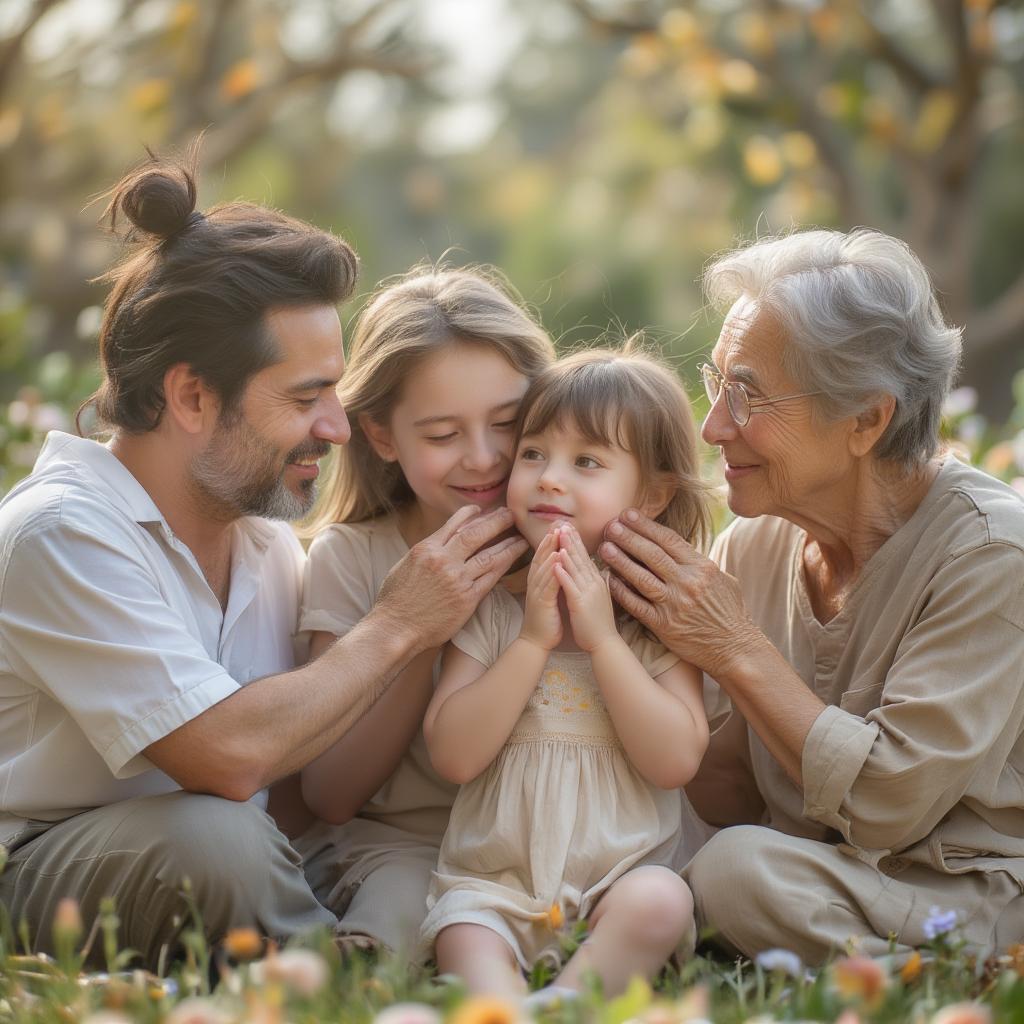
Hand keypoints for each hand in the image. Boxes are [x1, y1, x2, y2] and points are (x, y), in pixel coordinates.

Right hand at [374, 505, 528, 653]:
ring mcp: (457, 579)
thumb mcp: (403, 566)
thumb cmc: (395, 601)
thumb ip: (424, 553)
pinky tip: (513, 559)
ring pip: (489, 555)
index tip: (482, 510)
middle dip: (496, 522)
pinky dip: (504, 566)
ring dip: (508, 544)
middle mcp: (443, 560)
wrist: (396, 629)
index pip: (453, 524)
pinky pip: (491, 578)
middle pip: (476, 534)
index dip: (470, 515)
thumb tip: (437, 543)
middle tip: (510, 514)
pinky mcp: (467, 599)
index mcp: (425, 549)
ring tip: (521, 537)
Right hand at [520, 528, 562, 650]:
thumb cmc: (547, 618)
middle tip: (557, 523)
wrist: (537, 641)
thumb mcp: (550, 595)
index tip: (558, 526)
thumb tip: (562, 565)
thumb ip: (554, 580)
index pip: (543, 557)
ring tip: (556, 536)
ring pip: (543, 568)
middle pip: (541, 558)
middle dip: (549, 540)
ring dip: (549, 551)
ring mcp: (537, 592)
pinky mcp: (541, 603)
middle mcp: (535, 584)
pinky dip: (552, 571)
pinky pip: (547, 584)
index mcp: (539, 581)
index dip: (549, 541)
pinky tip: (558, 560)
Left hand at [553, 524, 617, 653]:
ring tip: (559, 534)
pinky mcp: (581, 602)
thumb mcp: (599, 598)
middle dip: (571, 540)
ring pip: (576, 567)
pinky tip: (556, 560)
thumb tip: (596, 572)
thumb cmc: (599, 624)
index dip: (577, 543)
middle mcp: (594, 583)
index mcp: (597, 582)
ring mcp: (588, 592)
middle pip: (581, 557)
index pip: (586, 558)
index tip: (569, 529)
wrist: (605, 643)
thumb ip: (596, 584)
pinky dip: (563, 571)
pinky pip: (570, 584)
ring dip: (567, 549)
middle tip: (563, 524)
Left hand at [599, 509, 764, 677]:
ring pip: (641, 577)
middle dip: (628, 537)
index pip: (669, 540)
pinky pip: (636, 605)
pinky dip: (620, 592)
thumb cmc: (729, 612)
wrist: (735, 648)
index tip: (628, 514)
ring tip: (604, 548)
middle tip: (610, 526)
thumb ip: (698, 563)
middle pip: (652, 554)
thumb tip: (678, 547)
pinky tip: (608, 580)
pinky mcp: (664, 625)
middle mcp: (687, 583)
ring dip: (620, 561)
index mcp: (702, 567)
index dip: (646, 525)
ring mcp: (674, 604)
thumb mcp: (722, 579)